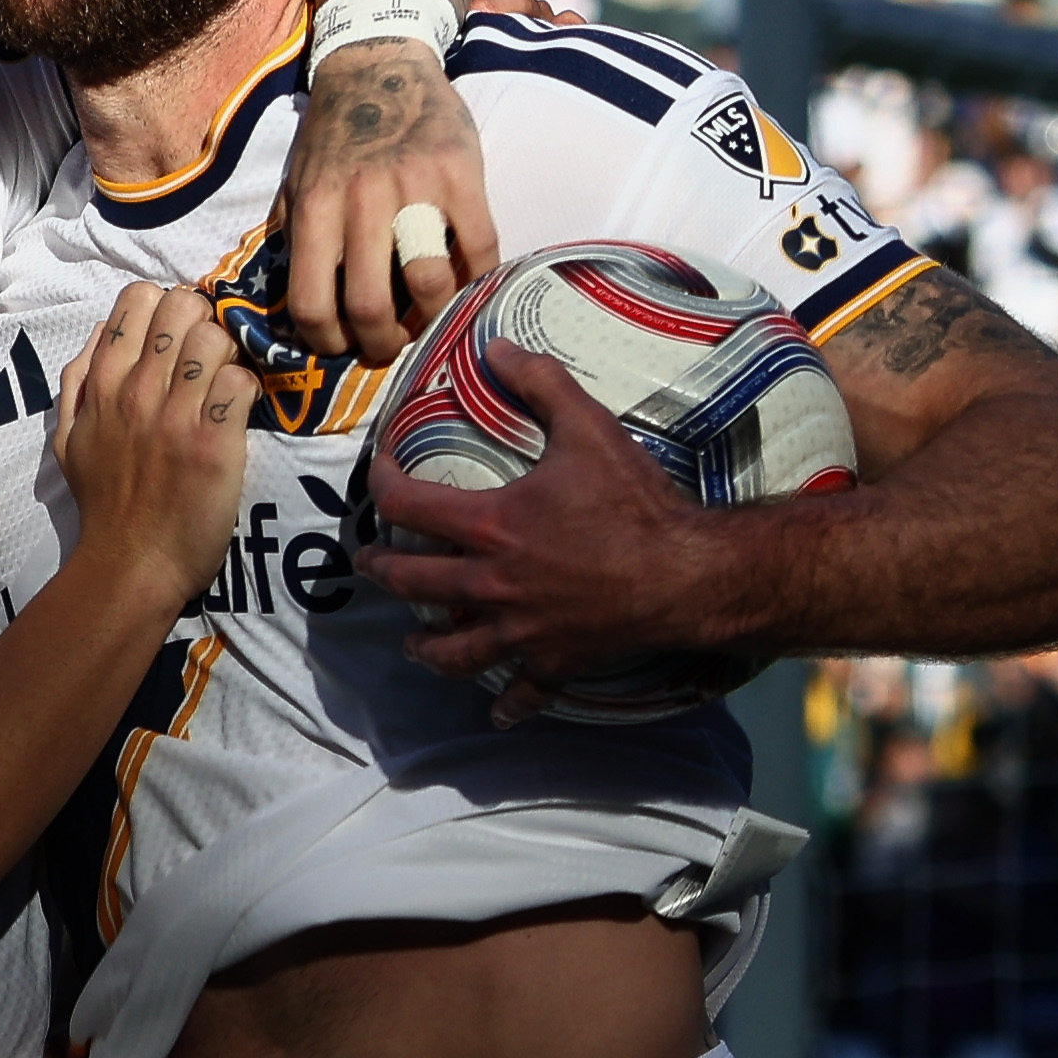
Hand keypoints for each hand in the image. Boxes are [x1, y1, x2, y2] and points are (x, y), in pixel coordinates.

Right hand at [50, 283, 252, 606]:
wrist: (130, 564)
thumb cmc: (103, 502)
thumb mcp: (68, 437)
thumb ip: (78, 381)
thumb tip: (104, 331)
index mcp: (102, 383)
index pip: (138, 298)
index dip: (165, 306)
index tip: (175, 335)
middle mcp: (137, 390)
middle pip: (184, 307)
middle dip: (202, 322)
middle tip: (207, 357)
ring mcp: (176, 416)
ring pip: (216, 338)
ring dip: (228, 356)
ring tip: (224, 386)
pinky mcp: (215, 444)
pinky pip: (242, 383)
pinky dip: (247, 391)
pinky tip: (238, 413)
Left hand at [280, 40, 494, 367]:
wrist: (379, 61)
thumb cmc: (335, 132)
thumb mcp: (296, 181)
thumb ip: (294, 236)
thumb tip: (290, 304)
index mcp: (315, 208)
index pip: (312, 301)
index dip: (328, 340)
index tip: (343, 346)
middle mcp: (360, 200)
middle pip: (370, 304)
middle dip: (381, 342)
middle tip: (390, 344)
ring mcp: (414, 187)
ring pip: (428, 283)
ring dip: (431, 316)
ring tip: (430, 317)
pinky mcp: (460, 173)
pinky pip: (479, 246)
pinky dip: (478, 278)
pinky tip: (470, 284)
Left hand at [354, 341, 727, 725]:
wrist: (687, 574)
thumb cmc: (635, 503)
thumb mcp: (587, 428)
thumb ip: (540, 384)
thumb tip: (498, 345)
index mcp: (491, 527)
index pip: (408, 506)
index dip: (382, 484)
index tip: (377, 473)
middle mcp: (493, 584)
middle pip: (413, 585)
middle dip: (383, 572)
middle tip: (370, 564)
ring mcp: (521, 630)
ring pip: (454, 650)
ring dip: (426, 647)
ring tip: (413, 643)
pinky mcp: (555, 660)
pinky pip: (524, 692)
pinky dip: (507, 704)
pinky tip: (497, 712)